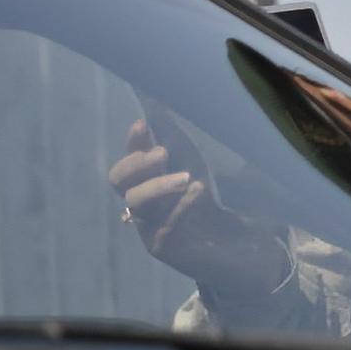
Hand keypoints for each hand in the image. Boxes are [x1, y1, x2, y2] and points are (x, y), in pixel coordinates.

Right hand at [108, 119, 289, 295]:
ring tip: (188, 177)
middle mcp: (141, 203)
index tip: (142, 126)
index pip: (127, 160)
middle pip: (120, 182)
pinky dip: (180, 206)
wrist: (230, 241)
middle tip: (163, 153)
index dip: (132, 145)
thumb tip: (157, 101)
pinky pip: (163, 227)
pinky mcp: (165, 248)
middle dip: (137, 164)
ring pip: (137, 203)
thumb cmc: (206, 197)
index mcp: (146, 180)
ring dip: (159, 185)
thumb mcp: (192, 161)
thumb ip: (172, 136)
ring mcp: (149, 227)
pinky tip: (196, 191)